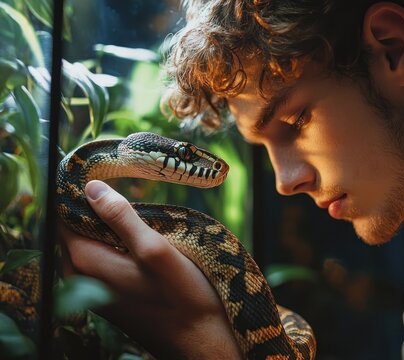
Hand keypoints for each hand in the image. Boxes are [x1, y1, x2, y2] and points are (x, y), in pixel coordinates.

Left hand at [60, 180, 241, 358]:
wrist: (199, 340)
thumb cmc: (183, 296)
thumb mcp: (155, 250)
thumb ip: (121, 218)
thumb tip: (91, 188)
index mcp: (87, 261)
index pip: (66, 214)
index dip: (82, 192)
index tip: (105, 174)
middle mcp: (82, 276)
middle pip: (77, 227)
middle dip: (96, 206)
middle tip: (127, 189)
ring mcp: (96, 287)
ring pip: (91, 242)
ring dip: (110, 225)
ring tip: (138, 212)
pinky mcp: (110, 294)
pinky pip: (102, 258)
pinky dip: (116, 242)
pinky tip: (141, 238)